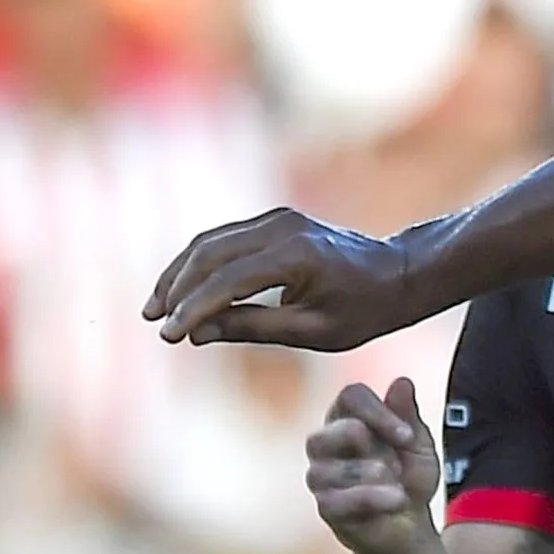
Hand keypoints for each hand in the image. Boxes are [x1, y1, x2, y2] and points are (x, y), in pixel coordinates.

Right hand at [144, 208, 412, 350]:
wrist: (399, 273)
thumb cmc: (365, 309)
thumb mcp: (314, 331)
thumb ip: (255, 329)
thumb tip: (198, 334)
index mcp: (296, 255)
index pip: (228, 280)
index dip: (193, 308)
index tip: (168, 335)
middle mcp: (281, 227)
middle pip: (209, 253)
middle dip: (176, 287)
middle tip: (153, 321)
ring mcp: (276, 218)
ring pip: (210, 241)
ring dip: (180, 273)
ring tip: (158, 307)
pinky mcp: (274, 220)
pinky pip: (225, 238)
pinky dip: (199, 263)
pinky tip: (183, 289)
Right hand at [307, 378, 442, 553]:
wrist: (411, 524)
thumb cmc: (408, 477)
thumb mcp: (417, 444)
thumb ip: (407, 415)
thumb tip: (402, 382)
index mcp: (350, 418)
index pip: (350, 396)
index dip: (377, 411)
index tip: (406, 435)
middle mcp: (327, 443)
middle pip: (325, 431)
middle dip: (361, 441)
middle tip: (393, 460)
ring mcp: (321, 477)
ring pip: (324, 469)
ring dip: (368, 474)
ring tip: (397, 485)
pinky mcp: (326, 507)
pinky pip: (334, 500)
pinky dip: (370, 498)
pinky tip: (395, 500)